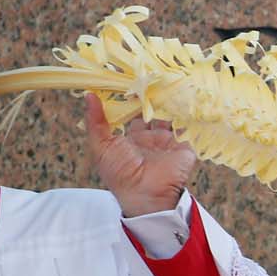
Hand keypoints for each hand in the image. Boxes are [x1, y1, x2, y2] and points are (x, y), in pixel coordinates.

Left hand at [85, 93, 195, 217]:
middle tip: (149, 81)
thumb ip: (96, 122)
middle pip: (153, 113)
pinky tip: (182, 100)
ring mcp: (168, 142)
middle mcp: (150, 139)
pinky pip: (187, 127)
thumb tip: (89, 95)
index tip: (129, 83)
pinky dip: (186, 115)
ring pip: (170, 117)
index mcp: (131, 139)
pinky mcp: (184, 146)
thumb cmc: (120, 174)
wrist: (146, 194)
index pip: (132, 115)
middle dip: (152, 99)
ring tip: (165, 86)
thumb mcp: (101, 147)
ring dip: (168, 104)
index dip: (131, 101)